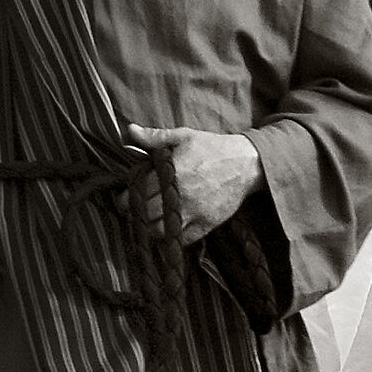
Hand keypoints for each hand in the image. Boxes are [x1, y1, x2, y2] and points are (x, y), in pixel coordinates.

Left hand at [125, 122, 264, 242]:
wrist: (246, 164)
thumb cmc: (212, 148)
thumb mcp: (183, 136)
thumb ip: (154, 137)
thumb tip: (129, 130)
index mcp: (173, 171)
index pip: (139, 191)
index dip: (127, 195)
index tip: (125, 195)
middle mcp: (182, 194)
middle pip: (147, 214)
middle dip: (136, 212)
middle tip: (134, 209)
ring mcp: (195, 212)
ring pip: (161, 231)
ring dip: (151, 227)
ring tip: (150, 218)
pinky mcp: (207, 224)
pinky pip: (183, 240)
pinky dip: (172, 238)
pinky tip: (168, 227)